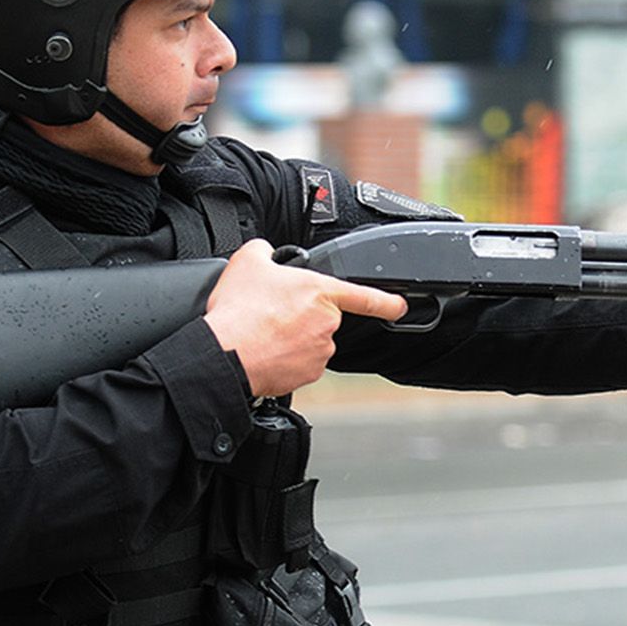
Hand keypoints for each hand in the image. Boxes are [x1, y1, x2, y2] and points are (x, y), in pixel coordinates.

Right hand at [203, 239, 407, 396]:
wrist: (226, 355)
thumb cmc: (239, 311)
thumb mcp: (248, 260)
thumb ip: (265, 250)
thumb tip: (266, 252)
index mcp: (321, 292)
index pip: (365, 296)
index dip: (388, 301)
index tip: (400, 307)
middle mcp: (327, 324)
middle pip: (322, 317)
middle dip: (301, 316)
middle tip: (271, 313)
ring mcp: (319, 352)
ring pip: (310, 341)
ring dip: (292, 337)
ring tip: (263, 332)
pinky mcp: (306, 375)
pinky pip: (299, 363)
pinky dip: (284, 358)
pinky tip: (264, 350)